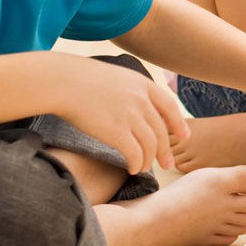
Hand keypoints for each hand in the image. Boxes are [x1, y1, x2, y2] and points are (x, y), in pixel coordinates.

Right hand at [51, 54, 188, 174]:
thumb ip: (130, 91)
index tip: (183, 136)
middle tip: (167, 163)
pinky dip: (137, 163)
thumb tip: (136, 108)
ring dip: (149, 160)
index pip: (169, 106)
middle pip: (161, 130)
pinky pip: (135, 153)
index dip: (178, 123)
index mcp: (143, 84)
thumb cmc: (81, 80)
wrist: (62, 82)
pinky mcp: (117, 131)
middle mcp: (141, 100)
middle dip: (165, 150)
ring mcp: (130, 115)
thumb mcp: (115, 77)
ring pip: (150, 145)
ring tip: (143, 167)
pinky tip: (133, 168)